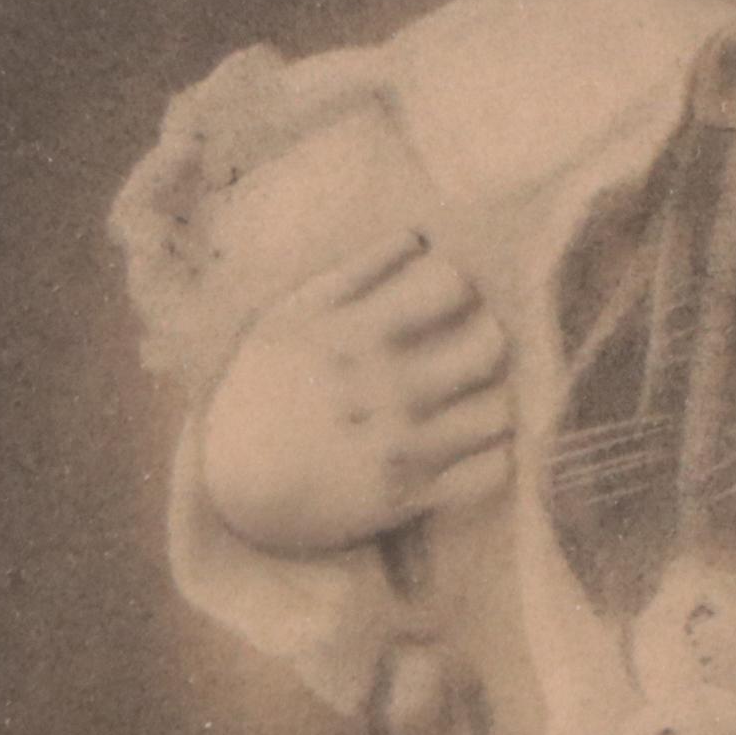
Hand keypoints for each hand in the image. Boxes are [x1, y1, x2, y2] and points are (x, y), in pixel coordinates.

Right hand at [200, 228, 513, 555]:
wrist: (234, 487)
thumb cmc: (265, 390)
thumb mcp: (288, 320)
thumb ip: (354, 275)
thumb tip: (419, 236)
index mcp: (354, 338)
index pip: (453, 284)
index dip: (459, 285)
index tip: (447, 299)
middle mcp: (386, 392)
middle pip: (491, 345)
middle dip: (488, 337)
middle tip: (471, 345)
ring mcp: (404, 449)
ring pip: (501, 409)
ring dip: (494, 397)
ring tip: (473, 395)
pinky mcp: (415, 498)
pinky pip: (493, 471)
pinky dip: (492, 455)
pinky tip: (470, 443)